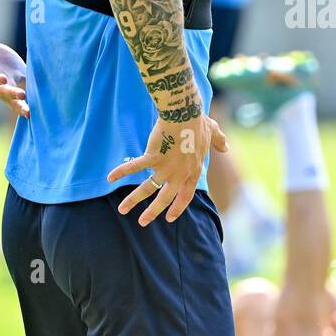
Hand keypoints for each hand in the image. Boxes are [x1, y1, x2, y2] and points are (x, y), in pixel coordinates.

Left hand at [0, 36, 28, 117]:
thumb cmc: (2, 62)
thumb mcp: (17, 72)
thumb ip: (28, 81)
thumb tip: (45, 88)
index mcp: (5, 91)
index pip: (14, 102)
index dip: (21, 107)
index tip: (29, 113)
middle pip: (3, 93)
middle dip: (11, 94)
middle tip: (22, 95)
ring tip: (4, 79)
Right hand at [108, 113, 228, 225]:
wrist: (186, 113)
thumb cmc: (198, 121)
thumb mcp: (213, 132)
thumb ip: (218, 141)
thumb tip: (225, 147)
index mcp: (193, 170)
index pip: (185, 195)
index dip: (177, 207)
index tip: (170, 218)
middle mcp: (179, 174)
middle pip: (165, 198)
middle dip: (153, 211)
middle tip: (143, 222)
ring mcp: (165, 167)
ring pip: (147, 189)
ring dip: (133, 200)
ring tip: (122, 210)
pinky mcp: (153, 157)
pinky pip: (135, 167)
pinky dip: (121, 172)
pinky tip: (110, 178)